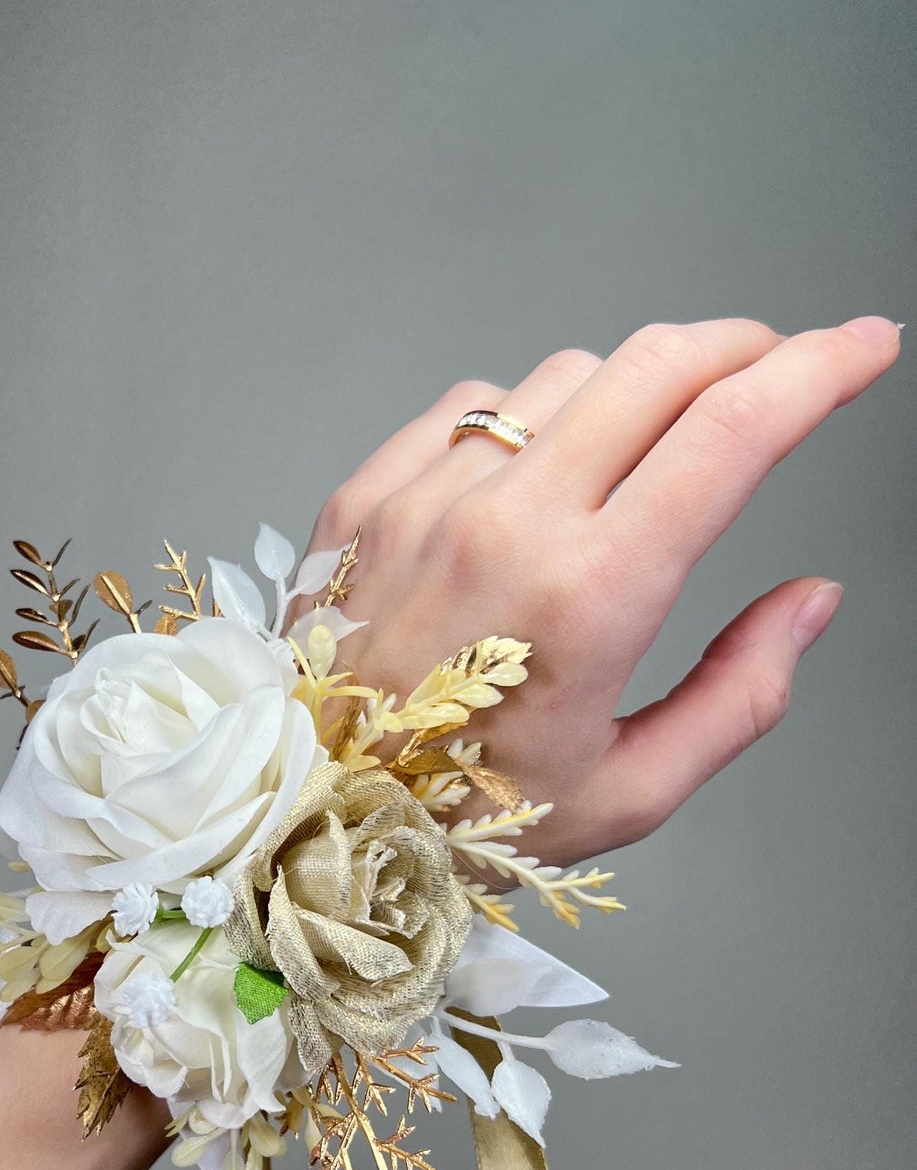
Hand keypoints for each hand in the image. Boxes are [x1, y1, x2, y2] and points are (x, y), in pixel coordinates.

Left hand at [298, 316, 900, 867]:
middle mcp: (505, 523)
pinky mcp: (363, 497)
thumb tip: (812, 600)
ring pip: (566, 375)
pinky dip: (526, 414)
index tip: (866, 349)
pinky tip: (536, 466)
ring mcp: (425, 499)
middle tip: (778, 370)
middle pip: (658, 364)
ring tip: (649, 441)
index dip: (820, 371)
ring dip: (634, 386)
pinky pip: (470, 405)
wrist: (309, 819)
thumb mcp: (629, 791)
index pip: (732, 431)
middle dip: (744, 348)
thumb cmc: (462, 821)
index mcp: (589, 596)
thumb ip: (740, 694)